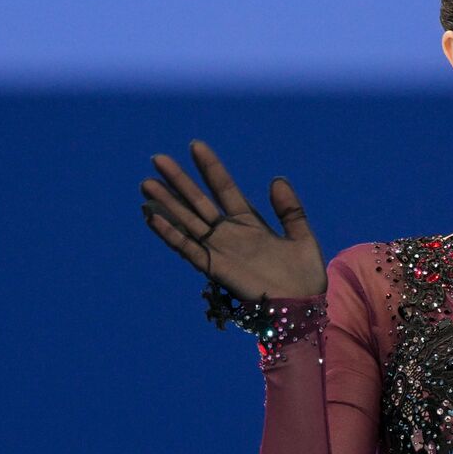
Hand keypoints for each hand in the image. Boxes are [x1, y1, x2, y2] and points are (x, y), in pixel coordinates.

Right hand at [139, 140, 327, 300]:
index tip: (196, 146)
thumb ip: (290, 209)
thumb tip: (276, 178)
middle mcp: (229, 233)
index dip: (211, 168)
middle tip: (158, 159)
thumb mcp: (302, 236)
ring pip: (187, 221)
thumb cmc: (305, 276)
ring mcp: (219, 250)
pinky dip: (169, 233)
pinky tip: (152, 217)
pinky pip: (187, 248)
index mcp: (250, 222)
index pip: (225, 188)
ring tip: (147, 184)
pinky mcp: (213, 268)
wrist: (302, 307)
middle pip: (199, 201)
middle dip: (179, 181)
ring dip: (167, 203)